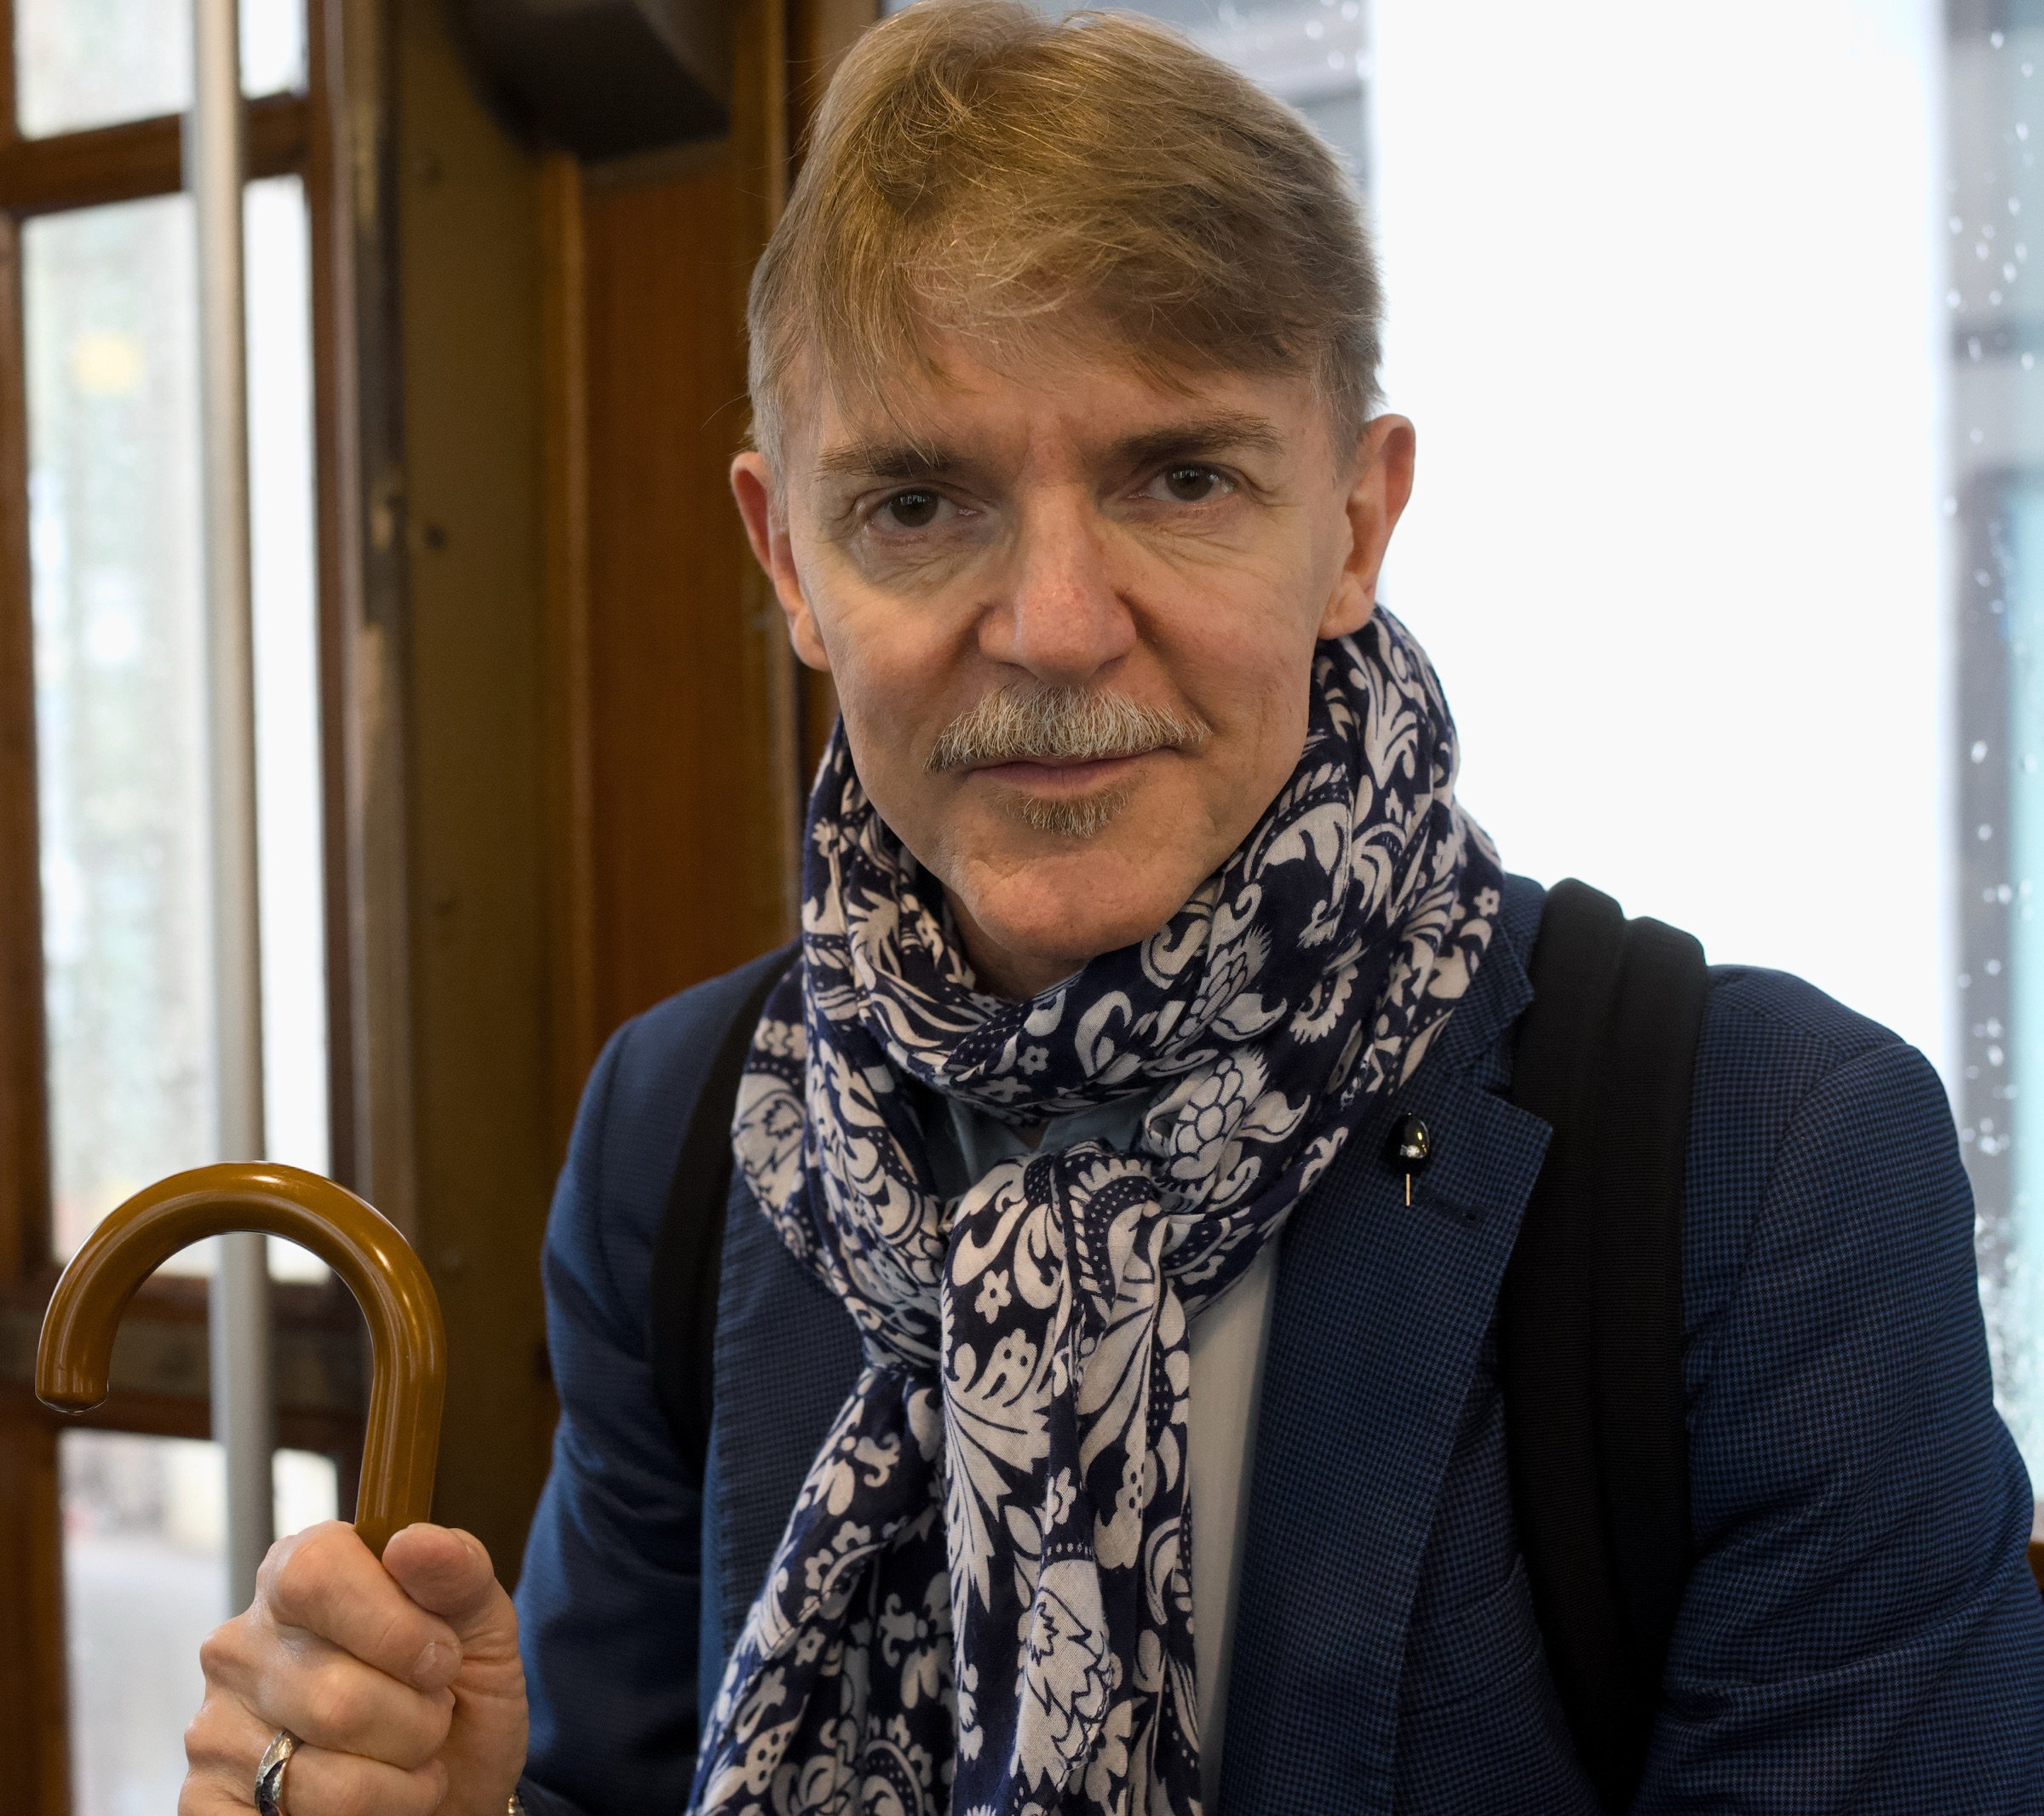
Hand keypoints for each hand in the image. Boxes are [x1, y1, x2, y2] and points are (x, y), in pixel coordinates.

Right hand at [181, 1521, 527, 1815]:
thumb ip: (459, 1574)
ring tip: (408, 1762)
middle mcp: (239, 1646)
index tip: (442, 1658)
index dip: (394, 1627)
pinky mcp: (205, 1803)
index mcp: (297, 1574)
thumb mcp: (481, 1625)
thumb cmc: (459, 1695)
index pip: (316, 1576)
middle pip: (335, 1696)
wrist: (454, 1790)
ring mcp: (213, 1729)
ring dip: (400, 1783)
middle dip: (417, 1722)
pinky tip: (371, 1805)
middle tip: (434, 1718)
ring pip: (325, 1777)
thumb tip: (414, 1541)